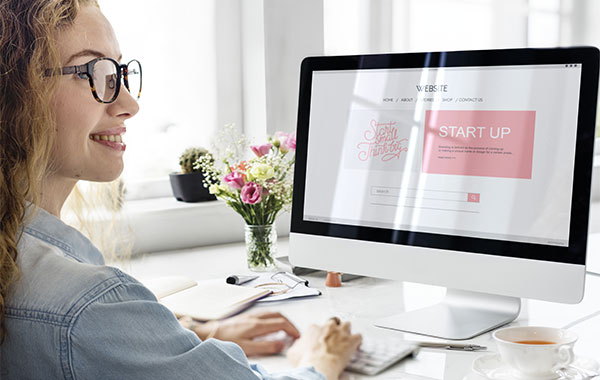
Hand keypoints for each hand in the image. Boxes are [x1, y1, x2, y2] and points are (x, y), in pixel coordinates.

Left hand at [182, 310, 300, 356]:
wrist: (210, 333)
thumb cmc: (226, 340)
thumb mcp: (247, 347)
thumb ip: (266, 346)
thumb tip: (281, 344)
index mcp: (258, 324)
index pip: (281, 323)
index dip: (292, 329)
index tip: (297, 336)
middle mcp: (256, 317)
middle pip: (279, 315)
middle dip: (290, 323)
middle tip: (295, 333)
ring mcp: (251, 315)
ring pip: (273, 313)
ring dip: (282, 320)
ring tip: (286, 329)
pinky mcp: (246, 316)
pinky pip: (266, 314)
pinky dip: (274, 318)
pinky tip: (272, 325)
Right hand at [286, 317, 361, 379]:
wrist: (318, 367)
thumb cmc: (306, 360)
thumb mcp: (293, 352)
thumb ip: (297, 345)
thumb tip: (297, 346)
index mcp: (314, 328)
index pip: (318, 326)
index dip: (320, 334)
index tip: (321, 340)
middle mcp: (328, 327)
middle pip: (333, 321)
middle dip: (334, 328)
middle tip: (334, 337)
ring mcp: (340, 332)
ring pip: (347, 324)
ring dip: (347, 331)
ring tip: (346, 339)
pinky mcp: (351, 340)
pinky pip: (358, 336)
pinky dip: (358, 341)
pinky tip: (356, 346)